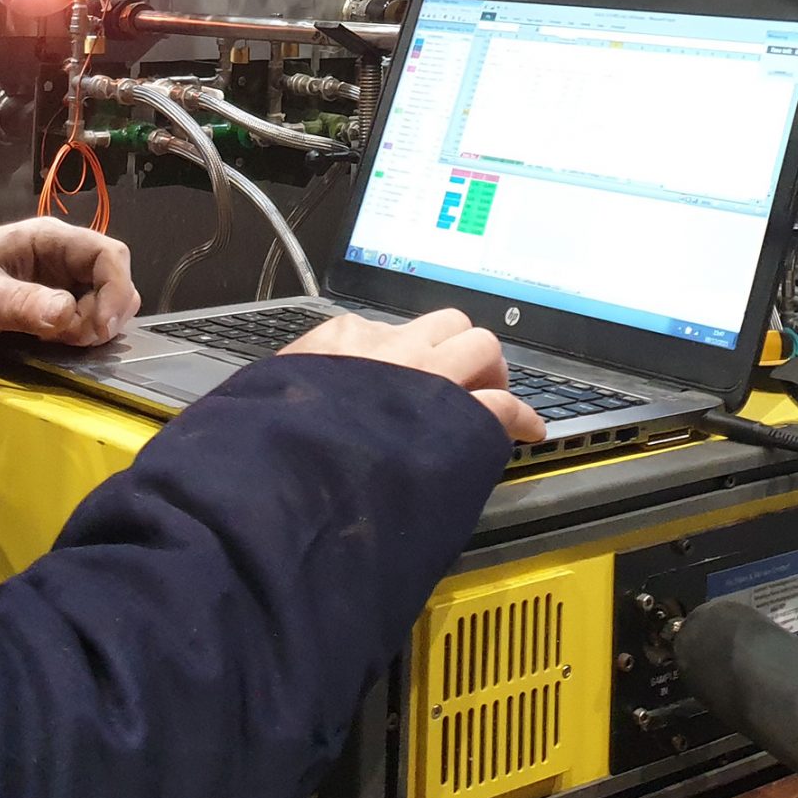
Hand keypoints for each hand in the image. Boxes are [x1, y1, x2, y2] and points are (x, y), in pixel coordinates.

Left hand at [0, 220, 139, 346]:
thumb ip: (22, 302)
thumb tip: (67, 314)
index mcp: (49, 239)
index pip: (108, 254)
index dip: (116, 289)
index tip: (100, 327)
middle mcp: (61, 256)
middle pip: (113, 278)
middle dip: (106, 311)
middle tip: (79, 338)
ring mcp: (59, 280)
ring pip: (103, 300)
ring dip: (94, 324)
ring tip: (63, 340)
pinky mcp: (52, 304)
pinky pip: (84, 316)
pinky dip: (81, 332)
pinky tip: (56, 341)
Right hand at [281, 307, 545, 443]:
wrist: (292, 472)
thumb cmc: (272, 444)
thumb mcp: (270, 396)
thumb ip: (294, 387)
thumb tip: (289, 398)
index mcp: (345, 338)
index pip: (392, 329)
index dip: (409, 356)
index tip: (410, 379)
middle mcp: (394, 345)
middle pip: (448, 325)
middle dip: (459, 352)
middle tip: (457, 384)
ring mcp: (431, 376)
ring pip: (481, 346)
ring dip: (488, 372)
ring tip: (486, 399)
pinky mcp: (460, 414)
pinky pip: (504, 404)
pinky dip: (520, 416)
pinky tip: (527, 430)